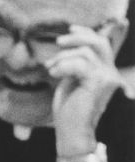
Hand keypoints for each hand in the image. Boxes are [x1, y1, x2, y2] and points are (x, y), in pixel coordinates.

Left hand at [46, 25, 124, 158]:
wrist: (73, 132)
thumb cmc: (69, 110)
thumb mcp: (71, 82)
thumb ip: (74, 66)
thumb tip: (65, 49)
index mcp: (104, 72)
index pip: (101, 44)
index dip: (86, 33)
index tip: (70, 29)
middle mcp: (110, 73)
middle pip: (98, 42)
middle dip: (77, 38)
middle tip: (58, 42)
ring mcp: (106, 78)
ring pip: (85, 52)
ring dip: (63, 57)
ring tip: (51, 69)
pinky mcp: (97, 83)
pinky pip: (80, 63)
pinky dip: (64, 65)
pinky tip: (53, 73)